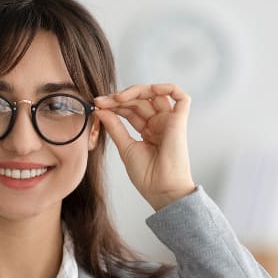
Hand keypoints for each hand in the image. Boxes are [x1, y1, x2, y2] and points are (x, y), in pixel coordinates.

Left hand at [93, 83, 196, 210]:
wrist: (161, 190)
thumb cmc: (146, 175)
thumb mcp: (125, 147)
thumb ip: (114, 127)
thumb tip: (100, 109)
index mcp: (148, 131)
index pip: (131, 109)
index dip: (115, 104)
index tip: (97, 105)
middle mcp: (159, 124)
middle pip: (140, 100)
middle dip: (120, 98)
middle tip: (102, 101)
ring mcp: (170, 121)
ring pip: (155, 94)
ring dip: (135, 91)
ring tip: (116, 98)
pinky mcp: (180, 121)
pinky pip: (180, 97)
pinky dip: (167, 87)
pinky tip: (149, 88)